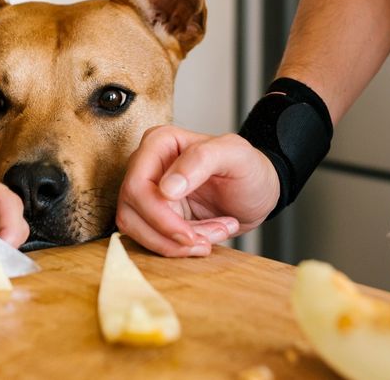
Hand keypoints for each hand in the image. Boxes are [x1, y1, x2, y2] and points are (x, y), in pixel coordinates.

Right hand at [116, 125, 279, 257]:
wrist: (258, 192)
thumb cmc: (249, 169)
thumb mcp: (236, 156)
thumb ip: (202, 160)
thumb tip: (166, 187)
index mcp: (159, 143)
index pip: (137, 186)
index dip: (158, 215)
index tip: (188, 233)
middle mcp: (146, 165)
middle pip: (131, 211)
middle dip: (169, 235)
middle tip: (205, 240)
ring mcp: (148, 192)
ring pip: (137, 230)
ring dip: (176, 244)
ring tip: (214, 234)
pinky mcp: (154, 215)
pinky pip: (152, 239)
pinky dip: (180, 247)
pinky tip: (208, 237)